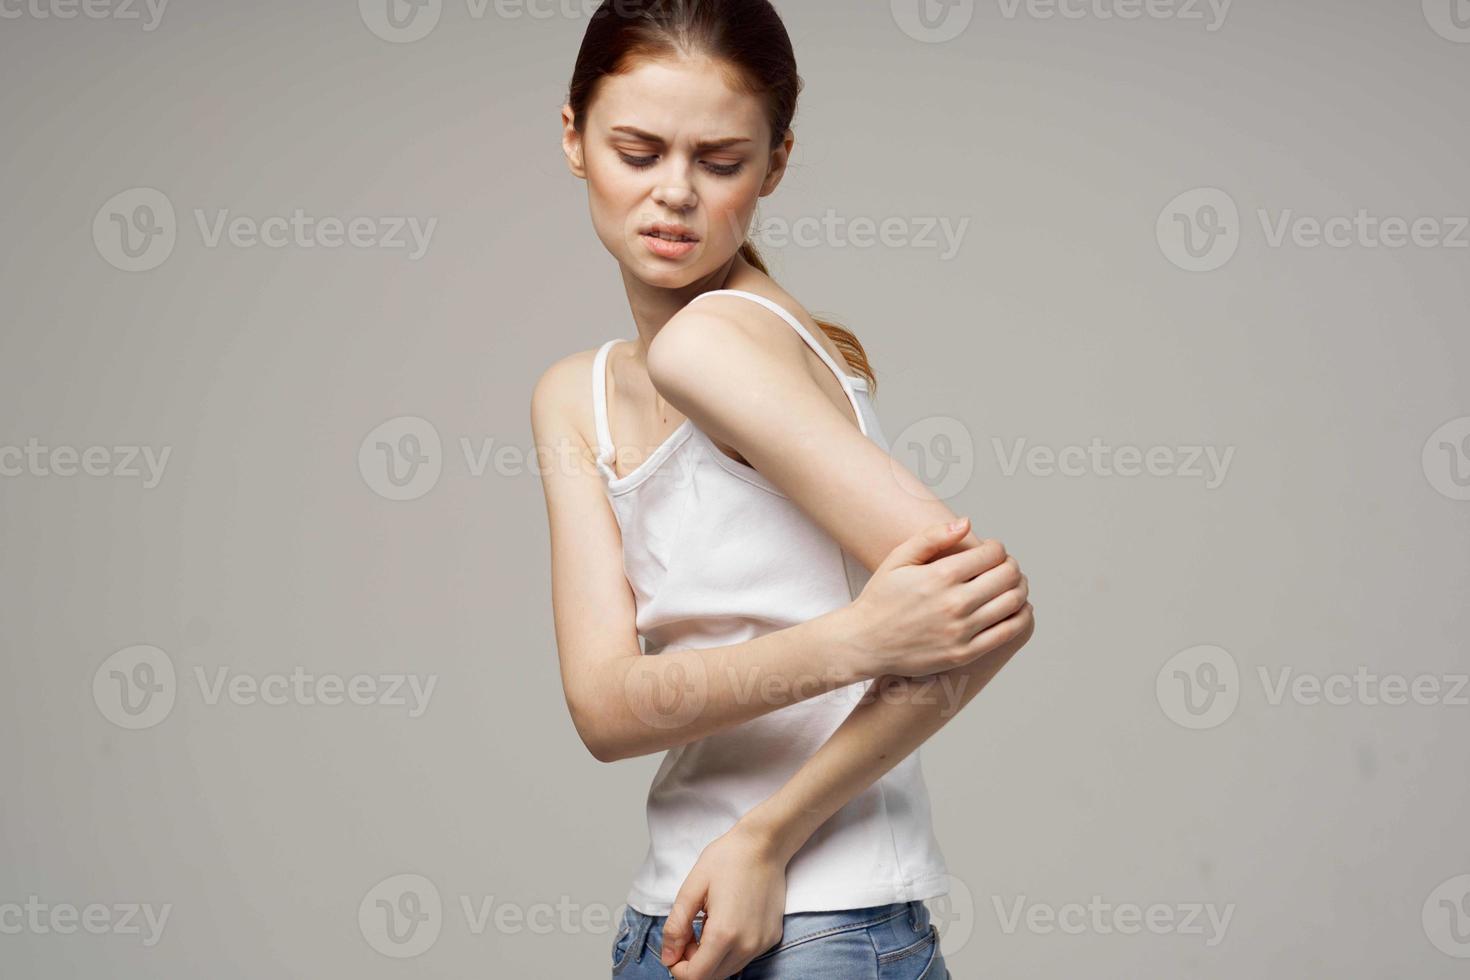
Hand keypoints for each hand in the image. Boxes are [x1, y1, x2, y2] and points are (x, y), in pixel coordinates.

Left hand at [659, 823, 786, 979]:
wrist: (765, 844)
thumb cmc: (728, 859)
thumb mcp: (692, 888)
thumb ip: (676, 926)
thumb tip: (668, 957)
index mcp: (724, 934)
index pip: (695, 977)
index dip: (678, 968)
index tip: (675, 946)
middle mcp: (747, 946)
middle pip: (711, 978)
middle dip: (693, 962)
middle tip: (689, 931)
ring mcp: (762, 944)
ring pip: (728, 970)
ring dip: (711, 958)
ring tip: (707, 924)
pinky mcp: (771, 938)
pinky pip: (744, 958)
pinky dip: (729, 950)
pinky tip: (726, 922)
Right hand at [840, 517, 1032, 677]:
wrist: (865, 643)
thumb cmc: (880, 598)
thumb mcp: (898, 559)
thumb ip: (933, 537)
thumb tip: (967, 523)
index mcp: (940, 576)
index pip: (992, 554)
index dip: (997, 548)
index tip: (992, 551)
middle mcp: (954, 603)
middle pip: (1008, 576)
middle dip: (1011, 566)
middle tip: (1005, 566)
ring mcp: (960, 631)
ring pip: (1012, 603)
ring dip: (1020, 589)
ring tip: (1012, 585)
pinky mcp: (964, 653)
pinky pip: (1007, 632)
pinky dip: (1020, 617)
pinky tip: (1016, 609)